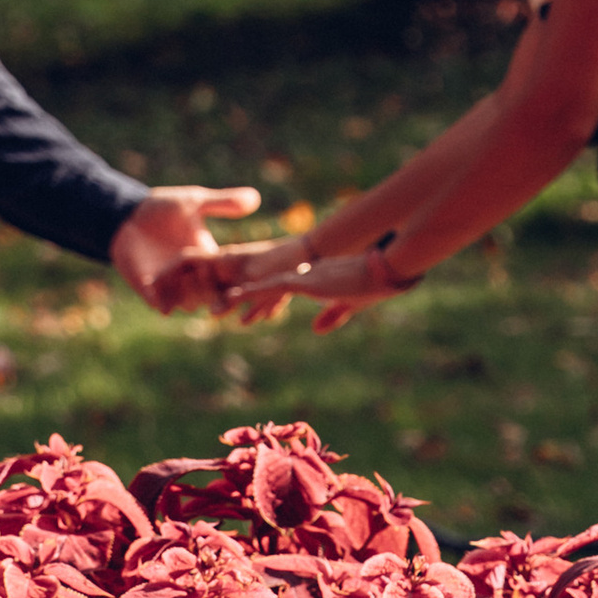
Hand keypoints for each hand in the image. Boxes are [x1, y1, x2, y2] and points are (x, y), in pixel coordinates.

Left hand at [110, 185, 262, 316]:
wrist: (126, 215)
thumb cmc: (161, 207)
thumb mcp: (194, 202)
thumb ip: (223, 202)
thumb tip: (257, 196)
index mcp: (208, 255)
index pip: (226, 273)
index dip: (232, 278)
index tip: (235, 279)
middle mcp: (193, 273)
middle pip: (210, 293)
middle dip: (212, 293)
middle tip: (210, 292)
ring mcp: (171, 283)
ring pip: (187, 303)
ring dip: (189, 301)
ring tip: (188, 299)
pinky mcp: (149, 289)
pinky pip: (160, 303)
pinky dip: (164, 304)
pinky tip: (164, 303)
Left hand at [215, 234, 409, 333]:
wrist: (384, 269)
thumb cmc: (373, 286)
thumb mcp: (349, 305)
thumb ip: (332, 315)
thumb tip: (316, 328)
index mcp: (312, 281)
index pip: (279, 291)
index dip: (260, 302)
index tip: (244, 315)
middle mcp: (302, 276)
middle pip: (264, 288)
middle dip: (240, 299)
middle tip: (216, 309)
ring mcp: (301, 277)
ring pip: (261, 288)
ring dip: (237, 299)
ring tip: (213, 309)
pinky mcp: (304, 282)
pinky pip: (270, 288)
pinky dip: (251, 293)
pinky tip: (232, 297)